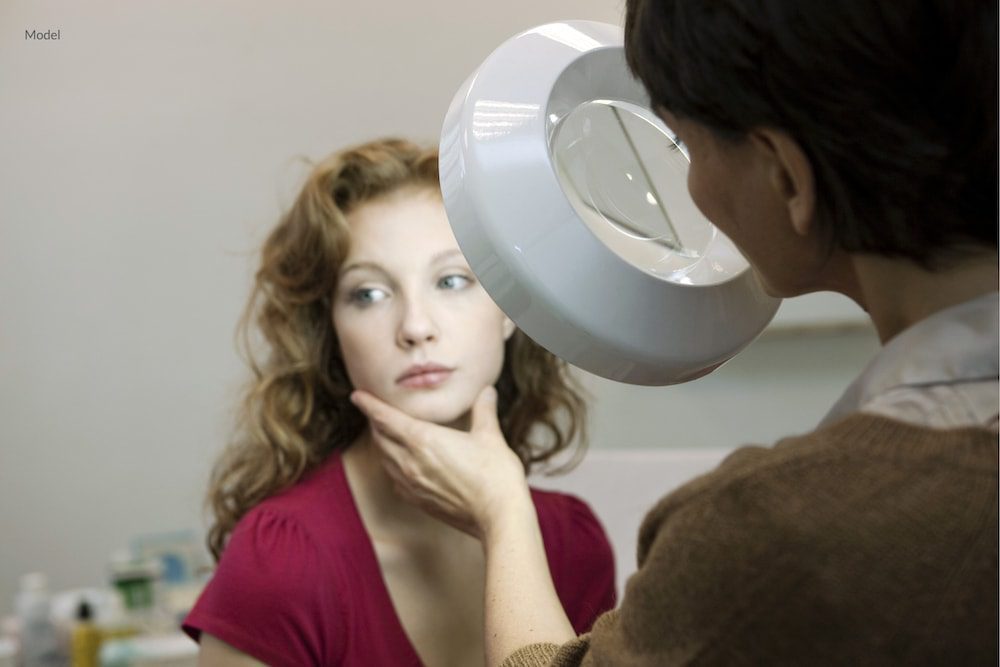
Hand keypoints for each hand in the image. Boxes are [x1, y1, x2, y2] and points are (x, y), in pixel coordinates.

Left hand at [350, 386, 531, 539]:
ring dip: (382, 445)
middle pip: (380, 438)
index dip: (369, 405)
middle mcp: (410, 462)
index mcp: (423, 440)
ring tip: (385, 435)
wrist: (499, 516)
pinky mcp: (418, 501)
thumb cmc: (495, 474)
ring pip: (385, 459)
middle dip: (375, 423)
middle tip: (375, 413)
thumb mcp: (490, 435)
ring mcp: (412, 484)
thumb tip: (486, 391)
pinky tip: (400, 466)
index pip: (385, 418)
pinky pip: (394, 480)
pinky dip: (391, 467)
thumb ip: (483, 410)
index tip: (357, 396)